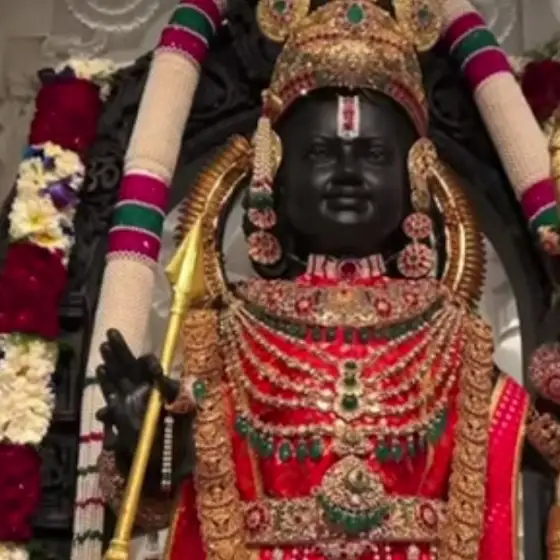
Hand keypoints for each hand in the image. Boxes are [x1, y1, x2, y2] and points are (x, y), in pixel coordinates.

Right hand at [96, 329, 178, 465]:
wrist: (165, 469)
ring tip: (104, 348)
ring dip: (111, 365)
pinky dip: (107, 389)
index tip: (152, 370)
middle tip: (111, 333)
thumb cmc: (179, 442)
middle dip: (121, 351)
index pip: (152, 369)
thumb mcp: (185, 417)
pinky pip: (111, 401)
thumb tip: (164, 380)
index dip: (149, 364)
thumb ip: (178, 397)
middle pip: (131, 367)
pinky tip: (101, 374)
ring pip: (118, 379)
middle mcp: (145, 393)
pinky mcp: (121, 419)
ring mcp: (131, 404)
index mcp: (162, 390)